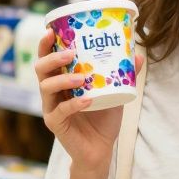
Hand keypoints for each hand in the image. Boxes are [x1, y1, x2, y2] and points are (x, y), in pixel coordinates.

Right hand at [35, 28, 143, 168]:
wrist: (101, 148)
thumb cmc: (103, 117)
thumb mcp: (115, 92)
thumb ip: (122, 75)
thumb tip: (137, 55)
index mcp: (60, 79)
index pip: (47, 58)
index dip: (45, 44)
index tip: (51, 30)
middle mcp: (51, 91)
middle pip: (41, 69)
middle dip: (52, 57)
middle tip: (70, 53)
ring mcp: (51, 107)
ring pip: (46, 87)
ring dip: (63, 79)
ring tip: (81, 78)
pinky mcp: (55, 123)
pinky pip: (60, 111)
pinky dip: (74, 104)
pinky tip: (87, 101)